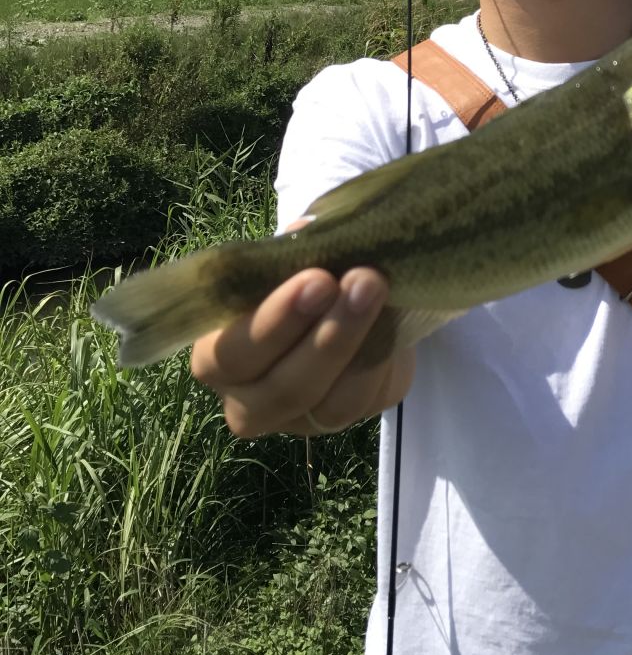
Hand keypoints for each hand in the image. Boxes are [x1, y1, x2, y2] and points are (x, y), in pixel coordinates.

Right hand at [191, 222, 414, 436]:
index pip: (228, 355)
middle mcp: (247, 398)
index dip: (273, 322)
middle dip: (324, 338)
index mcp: (216, 355)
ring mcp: (296, 419)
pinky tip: (392, 319)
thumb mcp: (290, 260)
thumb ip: (290, 254)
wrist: (344, 300)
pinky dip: (381, 361)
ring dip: (360, 345)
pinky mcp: (341, 420)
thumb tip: (303, 234)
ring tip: (379, 291)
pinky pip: (363, 402)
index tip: (317, 278)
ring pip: (326, 405)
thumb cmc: (297, 275)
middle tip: (361, 281)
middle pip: (277, 391)